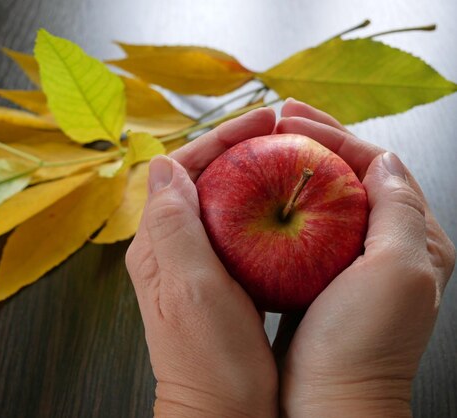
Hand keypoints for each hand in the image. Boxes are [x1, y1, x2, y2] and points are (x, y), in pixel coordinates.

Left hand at [126, 108, 277, 417]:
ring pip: (218, 200)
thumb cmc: (207, 361)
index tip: (263, 118)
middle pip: (200, 179)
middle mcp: (168, 249)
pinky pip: (234, 230)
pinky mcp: (214, 281)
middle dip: (237, 147)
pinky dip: (258, 208)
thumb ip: (173, 225)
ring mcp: (190, 265)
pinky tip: (281, 206)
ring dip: (248, 172)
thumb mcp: (189, 288)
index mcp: (156, 245)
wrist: (220, 412)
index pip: (181, 170)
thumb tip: (160, 165)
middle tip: (278, 128)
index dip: (222, 137)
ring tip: (282, 154)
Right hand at [274, 99, 455, 417]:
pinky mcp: (317, 277)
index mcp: (415, 240)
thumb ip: (400, 211)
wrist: (328, 402)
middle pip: (350, 175)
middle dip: (316, 140)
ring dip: (295, 166)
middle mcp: (385, 246)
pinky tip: (258, 193)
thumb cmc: (363, 345)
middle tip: (280, 115)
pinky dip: (279, 202)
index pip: (377, 166)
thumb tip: (384, 159)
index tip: (294, 119)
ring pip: (322, 197)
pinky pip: (299, 227)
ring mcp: (349, 262)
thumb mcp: (397, 271)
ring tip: (267, 143)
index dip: (336, 135)